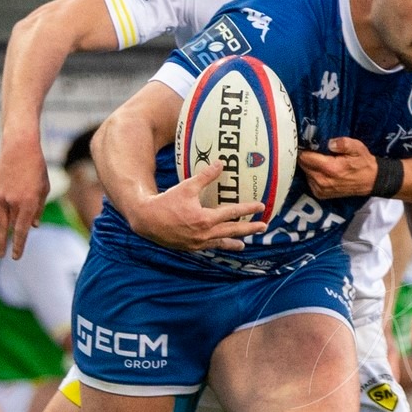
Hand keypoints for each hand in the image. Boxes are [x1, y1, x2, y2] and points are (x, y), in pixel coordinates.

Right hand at [0, 134, 51, 259]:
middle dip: (4, 244)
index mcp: (28, 203)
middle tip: (2, 256)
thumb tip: (33, 226)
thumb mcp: (44, 189)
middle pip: (6, 229)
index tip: (16, 257)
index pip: (21, 230)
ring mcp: (1, 196)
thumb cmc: (36, 168)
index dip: (18, 245)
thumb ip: (38, 209)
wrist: (19, 148)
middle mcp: (13, 202)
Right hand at [128, 164, 267, 252]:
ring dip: (235, 242)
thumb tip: (221, 163)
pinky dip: (218, 246)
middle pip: (232, 230)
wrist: (147, 220)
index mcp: (205, 219)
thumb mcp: (187, 187)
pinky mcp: (191, 247)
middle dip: (249, 229)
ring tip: (245, 244)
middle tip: (263, 226)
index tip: (261, 206)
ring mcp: (198, 243)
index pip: (232, 213)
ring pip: (221, 243)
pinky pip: (209, 247)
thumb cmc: (166, 201)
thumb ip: (205, 176)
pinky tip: (221, 246)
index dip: (248, 209)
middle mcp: (204, 234)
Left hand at [298, 137, 378, 199]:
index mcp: (330, 168)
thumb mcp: (357, 148)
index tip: (308, 144)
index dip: (305, 148)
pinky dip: (312, 174)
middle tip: (315, 151)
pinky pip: (309, 180)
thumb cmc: (363, 163)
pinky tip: (322, 171)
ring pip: (305, 172)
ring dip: (309, 166)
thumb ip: (343, 143)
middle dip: (306, 156)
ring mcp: (320, 189)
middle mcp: (322, 180)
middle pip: (302, 165)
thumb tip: (329, 143)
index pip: (305, 157)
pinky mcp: (320, 194)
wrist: (370, 181)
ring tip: (320, 161)